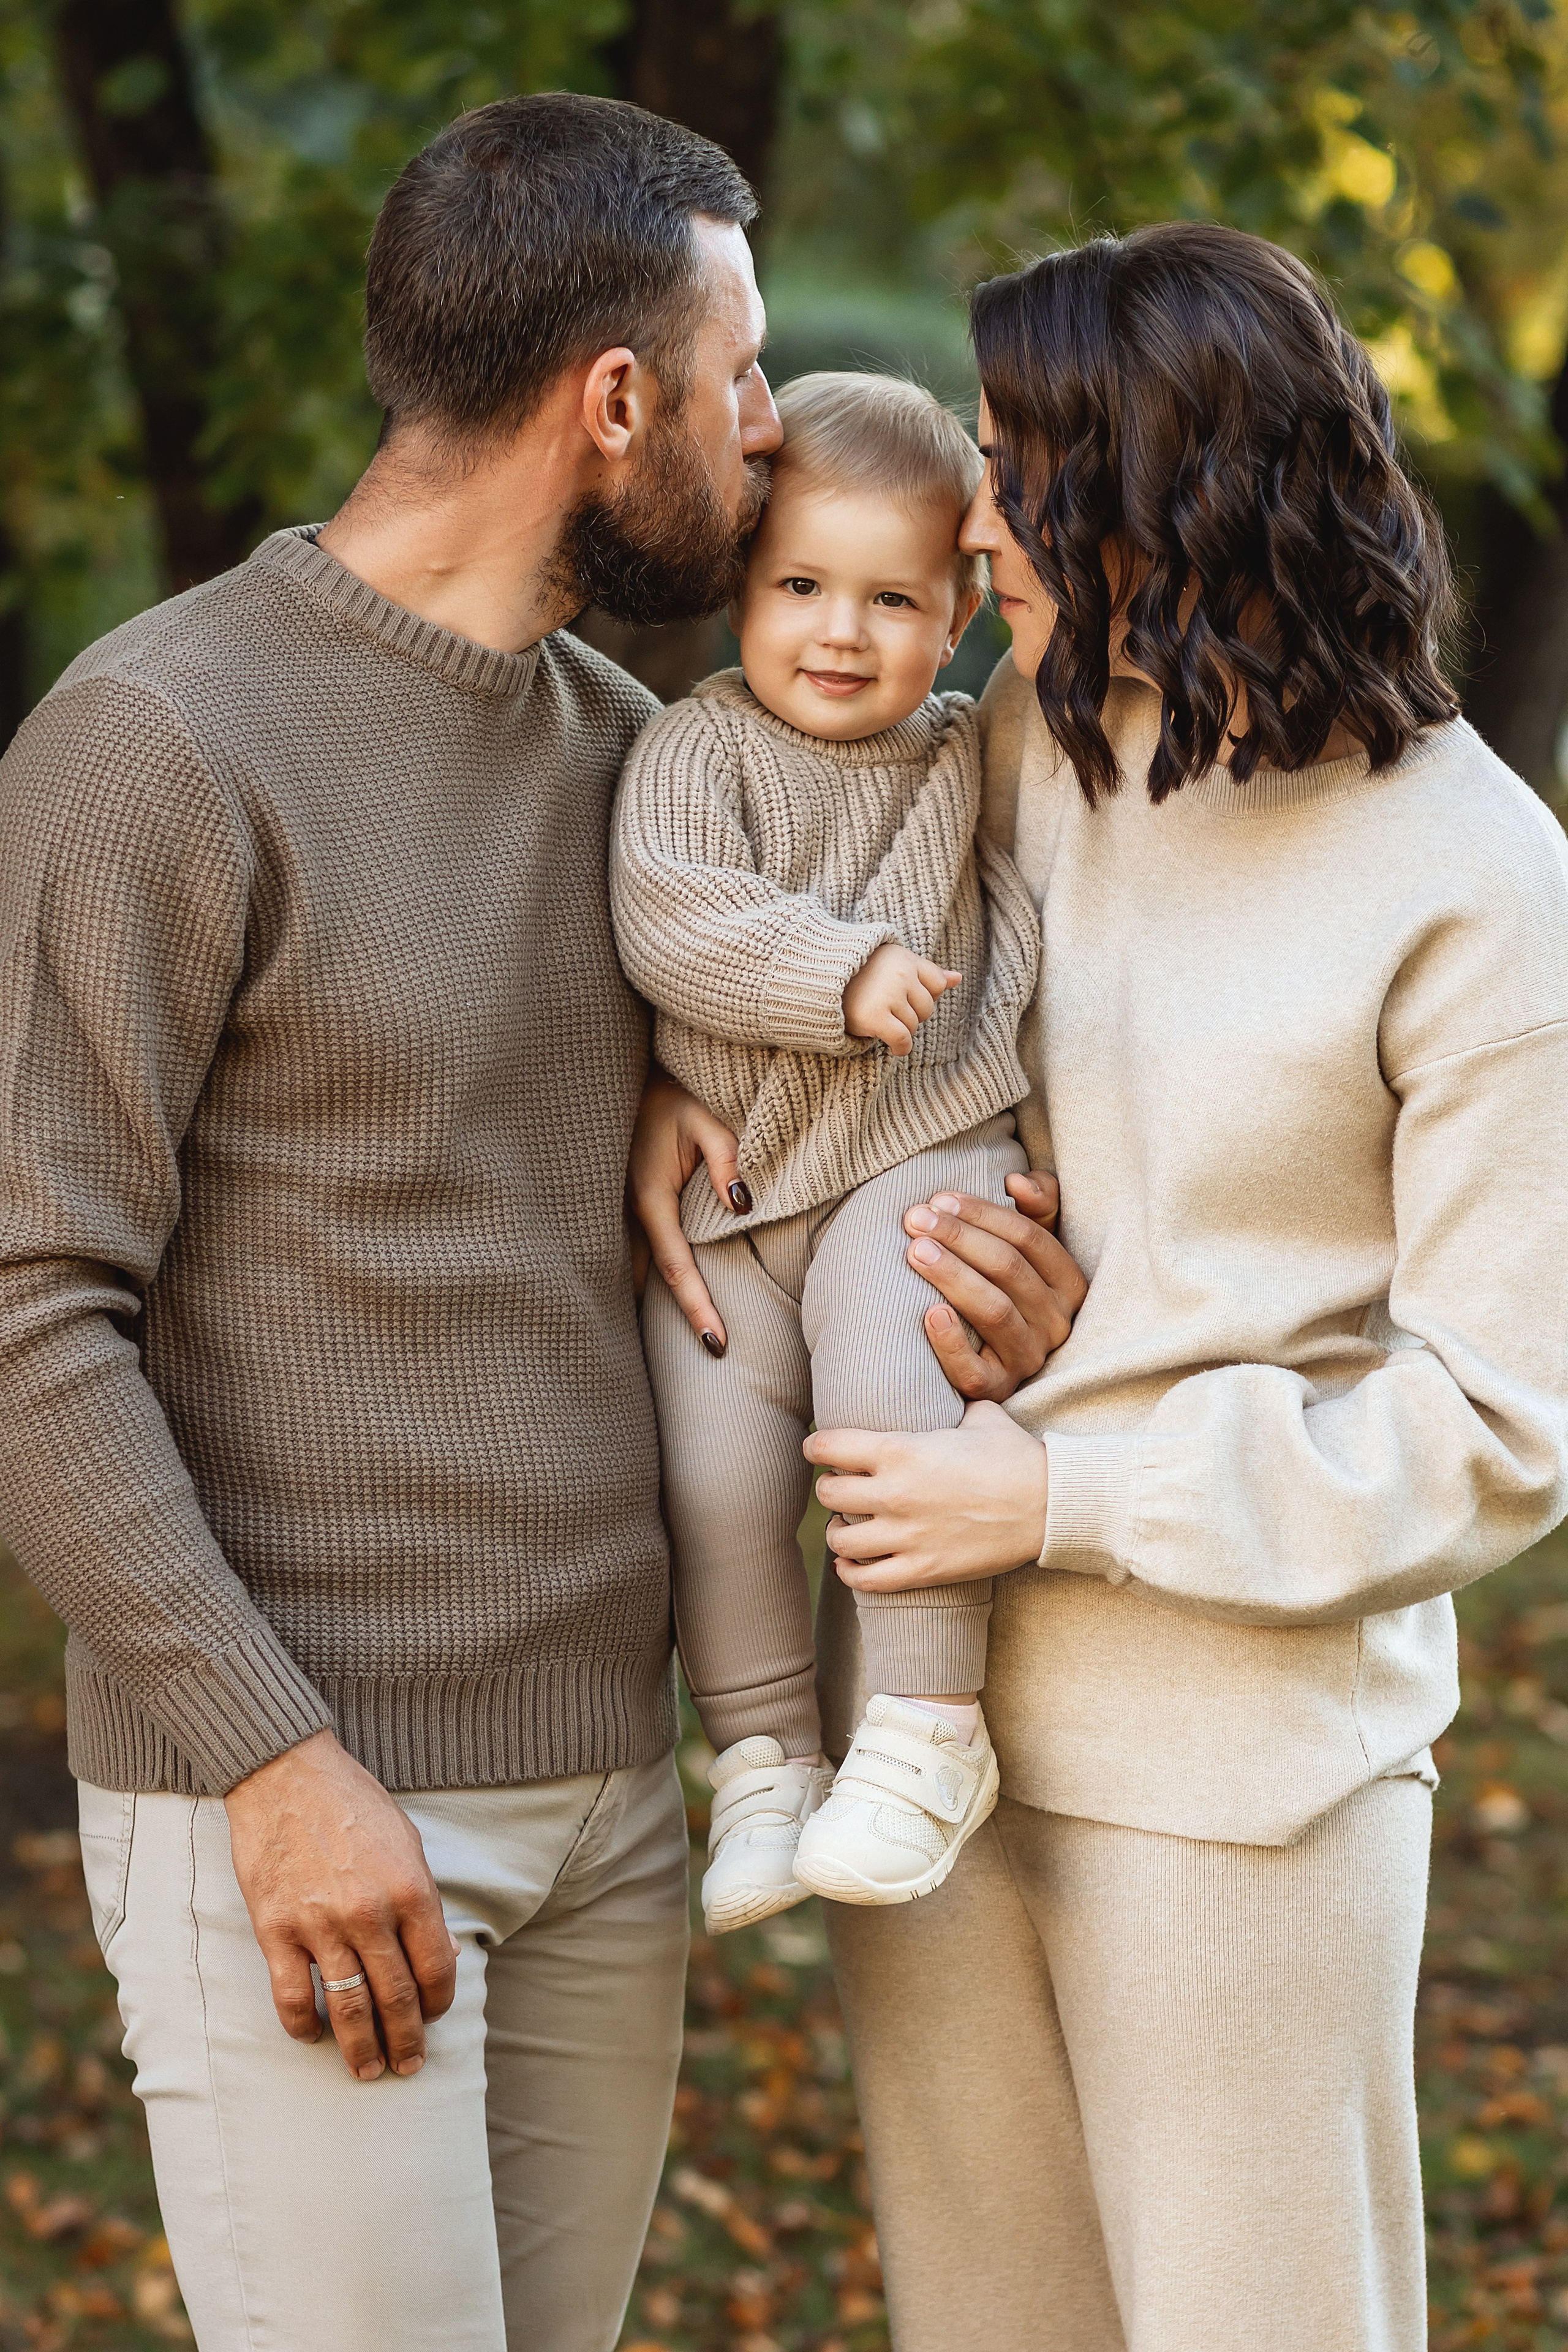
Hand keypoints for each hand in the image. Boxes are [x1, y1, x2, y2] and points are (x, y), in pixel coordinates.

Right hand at [224, 1730, 458, 2081]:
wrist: (286, 1776)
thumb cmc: (353, 1805)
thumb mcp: (407, 1843)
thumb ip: (422, 1901)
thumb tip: (439, 1956)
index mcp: (411, 1890)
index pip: (436, 1969)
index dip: (439, 2003)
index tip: (434, 2019)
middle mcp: (370, 1914)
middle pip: (396, 1998)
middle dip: (406, 2040)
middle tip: (408, 2066)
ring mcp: (320, 1925)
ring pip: (348, 2008)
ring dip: (360, 2048)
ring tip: (368, 2071)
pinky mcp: (276, 1929)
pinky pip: (292, 1996)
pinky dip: (302, 2025)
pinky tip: (311, 2036)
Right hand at [627, 1067, 745, 1354]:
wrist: (626, 1082)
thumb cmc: (672, 1099)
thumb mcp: (704, 1118)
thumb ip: (727, 1158)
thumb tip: (742, 1206)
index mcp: (650, 1199)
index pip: (677, 1269)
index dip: (697, 1309)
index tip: (718, 1345)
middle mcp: (628, 1215)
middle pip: (652, 1283)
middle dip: (673, 1322)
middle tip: (712, 1358)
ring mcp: (620, 1217)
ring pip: (636, 1274)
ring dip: (654, 1307)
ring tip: (675, 1350)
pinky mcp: (622, 1213)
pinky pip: (632, 1257)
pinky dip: (645, 1281)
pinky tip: (652, 1304)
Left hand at [805, 1401, 1048, 1590]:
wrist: (1048, 1505)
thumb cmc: (1015, 1455)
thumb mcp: (978, 1414)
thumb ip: (946, 1403)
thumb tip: (940, 1386)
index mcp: (900, 1450)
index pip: (828, 1447)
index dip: (817, 1447)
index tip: (818, 1449)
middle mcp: (894, 1494)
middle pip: (828, 1494)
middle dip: (830, 1487)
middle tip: (842, 1485)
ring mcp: (906, 1536)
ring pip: (840, 1539)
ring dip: (839, 1530)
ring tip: (848, 1524)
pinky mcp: (923, 1570)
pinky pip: (867, 1580)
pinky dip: (851, 1572)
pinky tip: (850, 1562)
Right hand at [843, 943, 962, 1056]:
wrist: (816, 982)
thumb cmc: (858, 974)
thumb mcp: (894, 964)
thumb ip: (926, 971)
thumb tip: (957, 978)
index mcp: (904, 958)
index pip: (937, 984)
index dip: (924, 995)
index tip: (903, 997)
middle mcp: (899, 974)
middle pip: (926, 1008)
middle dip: (912, 1014)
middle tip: (888, 1010)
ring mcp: (888, 995)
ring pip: (914, 1025)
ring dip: (902, 1030)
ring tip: (882, 1021)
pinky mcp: (875, 1016)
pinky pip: (903, 1039)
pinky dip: (901, 1047)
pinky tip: (894, 1047)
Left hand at [904, 1170, 1085, 1402]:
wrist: (986, 1354)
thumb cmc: (1006, 1285)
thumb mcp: (1031, 1244)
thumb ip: (1038, 1204)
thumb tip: (1017, 1181)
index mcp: (1069, 1284)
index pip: (1029, 1238)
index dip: (984, 1214)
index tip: (939, 1199)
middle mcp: (1057, 1323)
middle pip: (1009, 1269)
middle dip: (959, 1238)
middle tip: (915, 1219)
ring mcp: (1029, 1359)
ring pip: (994, 1311)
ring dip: (953, 1277)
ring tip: (915, 1251)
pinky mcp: (997, 1390)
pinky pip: (974, 1371)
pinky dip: (950, 1343)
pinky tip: (927, 1313)